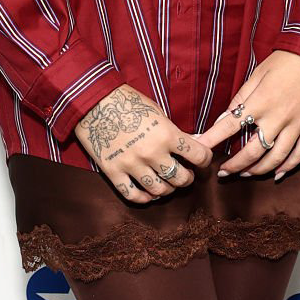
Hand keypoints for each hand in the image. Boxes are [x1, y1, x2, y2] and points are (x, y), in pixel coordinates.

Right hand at [74, 84, 211, 202]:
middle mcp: (152, 153)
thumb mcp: (157, 112)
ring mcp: (132, 165)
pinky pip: (133, 196)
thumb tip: (192, 145)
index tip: (203, 160)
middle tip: (186, 173)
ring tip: (168, 183)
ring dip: (168, 189)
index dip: (205, 159)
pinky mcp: (113, 172)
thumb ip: (173, 132)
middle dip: (188, 178)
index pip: (198, 155)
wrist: (93, 100)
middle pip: (180, 178)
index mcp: (166, 133)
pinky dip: (144, 198)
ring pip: (159, 191)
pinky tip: (148, 193)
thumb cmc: (128, 101)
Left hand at [193, 51, 299, 178]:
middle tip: (223, 172)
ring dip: (258, 170)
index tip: (199, 149)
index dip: (212, 139)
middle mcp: (278, 117)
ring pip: (276, 158)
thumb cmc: (287, 60)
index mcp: (261, 101)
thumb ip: (241, 98)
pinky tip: (277, 174)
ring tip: (246, 174)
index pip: (230, 126)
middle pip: (253, 151)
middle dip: (235, 165)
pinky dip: (288, 167)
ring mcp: (297, 125)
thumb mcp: (258, 74)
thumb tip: (225, 118)